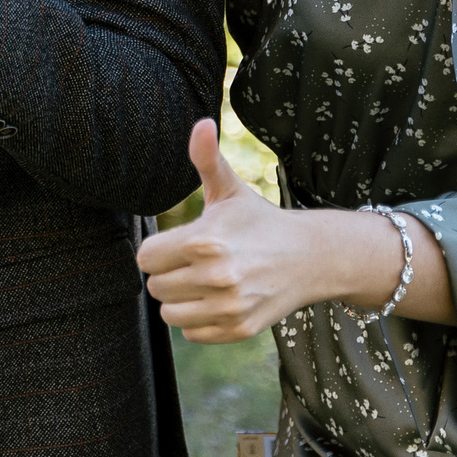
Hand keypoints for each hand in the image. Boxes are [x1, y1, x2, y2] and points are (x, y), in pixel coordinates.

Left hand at [138, 120, 324, 342]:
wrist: (311, 258)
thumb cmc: (260, 222)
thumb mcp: (230, 190)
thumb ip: (207, 158)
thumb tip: (201, 123)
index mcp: (205, 242)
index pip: (146, 258)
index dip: (159, 250)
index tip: (180, 244)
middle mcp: (217, 277)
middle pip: (156, 286)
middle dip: (171, 273)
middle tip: (197, 262)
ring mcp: (229, 307)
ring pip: (168, 313)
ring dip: (181, 299)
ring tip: (206, 281)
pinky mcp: (239, 329)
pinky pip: (191, 333)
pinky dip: (199, 320)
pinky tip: (220, 300)